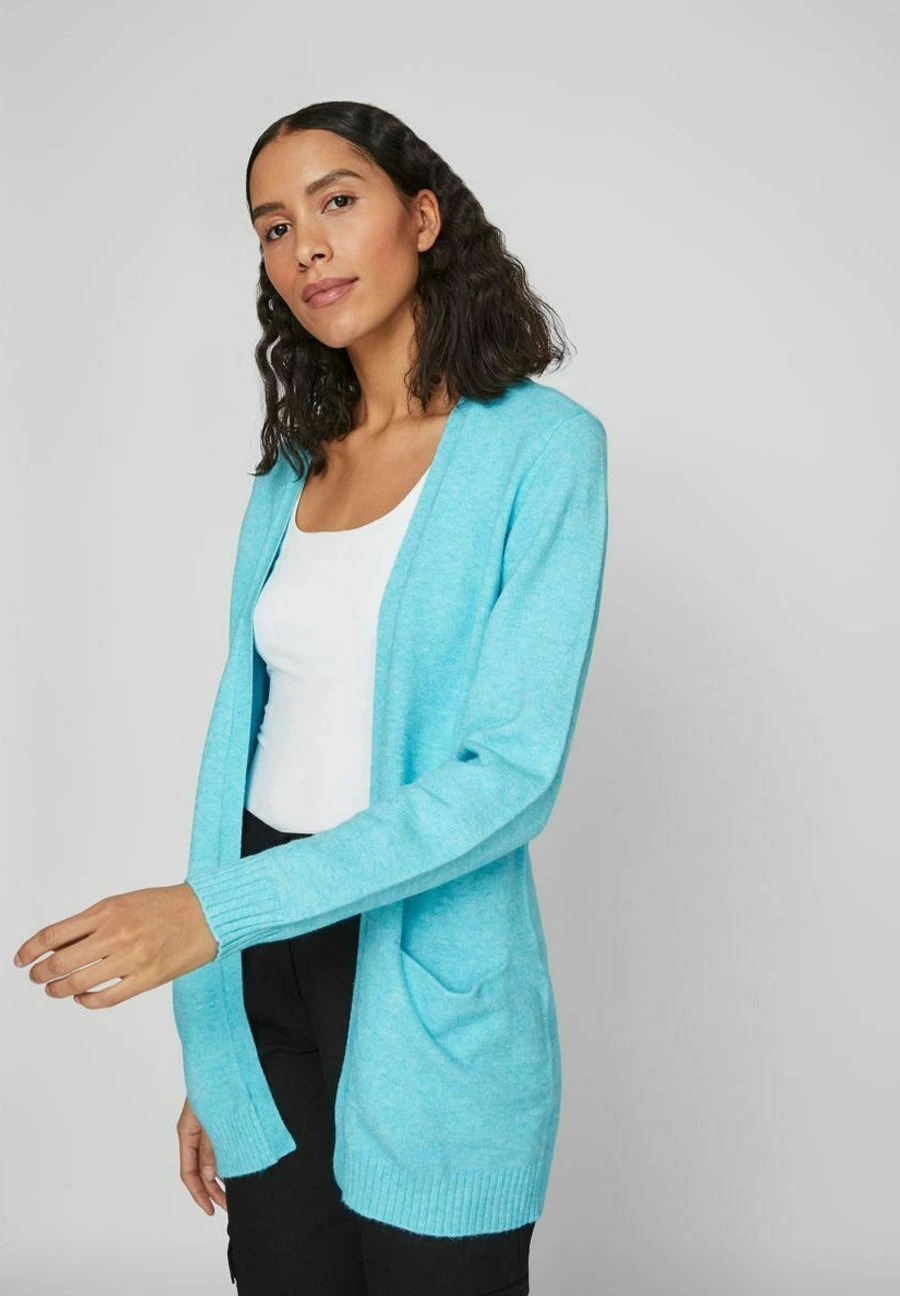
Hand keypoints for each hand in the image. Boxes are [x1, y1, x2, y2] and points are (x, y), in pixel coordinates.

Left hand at [12, 883, 217, 1006]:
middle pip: (60, 963)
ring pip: (78, 984)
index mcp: (107, 911)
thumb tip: (58, 945)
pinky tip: (82, 998)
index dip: (29, 950)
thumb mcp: (123, 903)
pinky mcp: (147, 979)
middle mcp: (115, 934)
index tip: (21, 959)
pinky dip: (86, 1002)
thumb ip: (91, 923)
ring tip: (55, 990)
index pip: (53, 935)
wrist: (208, 913)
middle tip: (35, 977)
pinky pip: (105, 998)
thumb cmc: (167, 906)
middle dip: (40, 974)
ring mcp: (131, 958)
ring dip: (58, 990)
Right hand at [178, 1095, 226, 1214]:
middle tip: (231, 1207)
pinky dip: (226, 1161)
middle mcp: (194, 1132)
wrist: (224, 1056)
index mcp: (187, 1132)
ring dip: (221, 1178)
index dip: (199, 1194)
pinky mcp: (219, 1120)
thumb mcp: (212, 1118)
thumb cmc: (216, 1083)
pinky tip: (237, 1170)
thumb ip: (210, 1147)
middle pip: (200, 1170)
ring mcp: (207, 1127)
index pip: (188, 1172)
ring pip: (210, 1160)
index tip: (211, 1211)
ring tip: (236, 1195)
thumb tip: (209, 1175)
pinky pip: (219, 1147)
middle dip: (213, 1190)